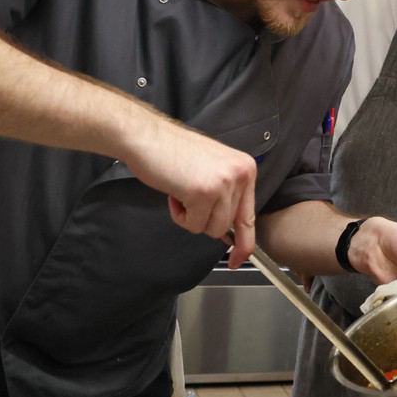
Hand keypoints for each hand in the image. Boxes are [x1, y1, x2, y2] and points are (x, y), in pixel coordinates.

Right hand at [123, 117, 257, 267]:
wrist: (146, 137)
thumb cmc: (173, 152)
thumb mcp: (213, 169)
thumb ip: (227, 196)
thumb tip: (231, 233)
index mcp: (246, 168)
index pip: (249, 217)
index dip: (244, 244)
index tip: (238, 259)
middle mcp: (240, 175)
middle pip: (227, 227)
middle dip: (204, 219)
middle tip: (188, 196)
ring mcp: (223, 183)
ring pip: (212, 229)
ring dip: (192, 217)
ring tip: (182, 191)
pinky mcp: (203, 192)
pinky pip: (193, 225)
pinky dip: (179, 215)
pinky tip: (175, 192)